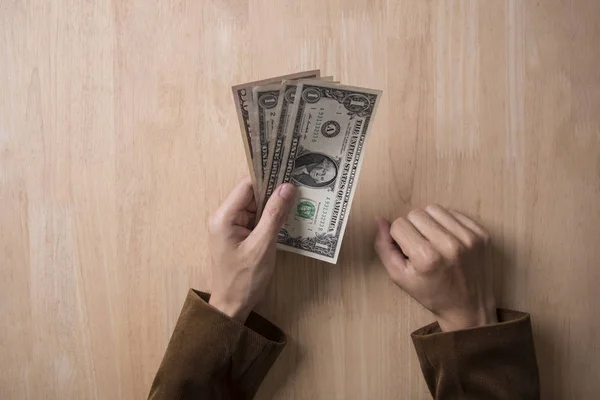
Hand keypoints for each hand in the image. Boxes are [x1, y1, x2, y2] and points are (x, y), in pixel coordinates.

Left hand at [208, 177, 296, 321]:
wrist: (231, 307)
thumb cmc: (244, 279)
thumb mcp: (262, 246)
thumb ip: (274, 215)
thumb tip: (287, 188)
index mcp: (224, 217)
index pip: (246, 186)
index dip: (267, 177)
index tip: (288, 170)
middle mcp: (224, 217)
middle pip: (251, 194)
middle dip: (274, 191)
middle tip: (299, 184)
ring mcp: (230, 227)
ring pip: (255, 206)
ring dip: (274, 205)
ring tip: (298, 198)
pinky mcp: (238, 236)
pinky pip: (255, 219)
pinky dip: (270, 218)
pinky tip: (287, 216)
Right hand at [374, 204, 496, 331]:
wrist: (469, 307)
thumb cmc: (430, 293)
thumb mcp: (399, 277)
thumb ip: (384, 247)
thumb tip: (379, 220)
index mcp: (427, 257)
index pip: (399, 225)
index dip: (399, 237)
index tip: (408, 252)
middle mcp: (450, 244)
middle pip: (416, 213)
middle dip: (413, 228)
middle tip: (420, 246)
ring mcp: (469, 237)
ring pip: (434, 208)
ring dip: (429, 222)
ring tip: (434, 241)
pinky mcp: (482, 233)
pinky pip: (454, 212)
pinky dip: (447, 223)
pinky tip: (449, 240)